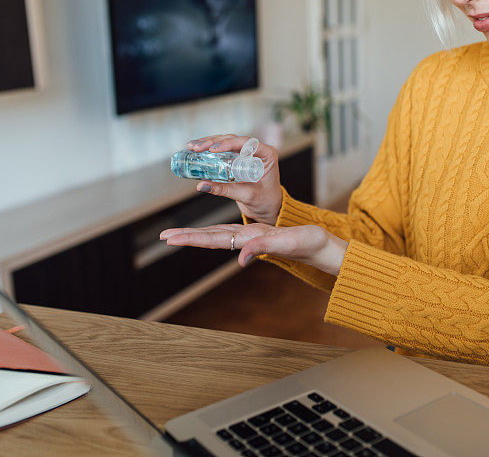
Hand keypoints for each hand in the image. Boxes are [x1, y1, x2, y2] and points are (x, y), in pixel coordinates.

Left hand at [159, 223, 348, 275]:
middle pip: (211, 238)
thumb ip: (263, 248)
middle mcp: (247, 240)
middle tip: (163, 236)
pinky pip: (233, 230)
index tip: (170, 238)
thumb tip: (240, 259)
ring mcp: (253, 238)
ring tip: (178, 235)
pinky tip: (210, 231)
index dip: (192, 238)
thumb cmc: (309, 245)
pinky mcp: (260, 234)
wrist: (324, 249)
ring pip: (219, 234)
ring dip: (197, 235)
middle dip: (187, 237)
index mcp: (250, 240)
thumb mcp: (287, 242)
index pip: (215, 239)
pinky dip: (217, 229)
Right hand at [186, 134, 282, 224]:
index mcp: (267, 155)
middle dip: (213, 142)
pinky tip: (196, 150)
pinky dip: (210, 151)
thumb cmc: (265, 201)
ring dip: (208, 143)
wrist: (269, 208)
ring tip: (192, 147)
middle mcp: (258, 150)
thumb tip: (202, 186)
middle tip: (196, 148)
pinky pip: (224, 151)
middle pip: (233, 139)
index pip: (247, 143)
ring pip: (226, 142)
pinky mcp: (239, 158)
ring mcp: (248, 153)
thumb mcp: (246, 195)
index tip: (213, 149)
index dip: (229, 143)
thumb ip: (224, 190)